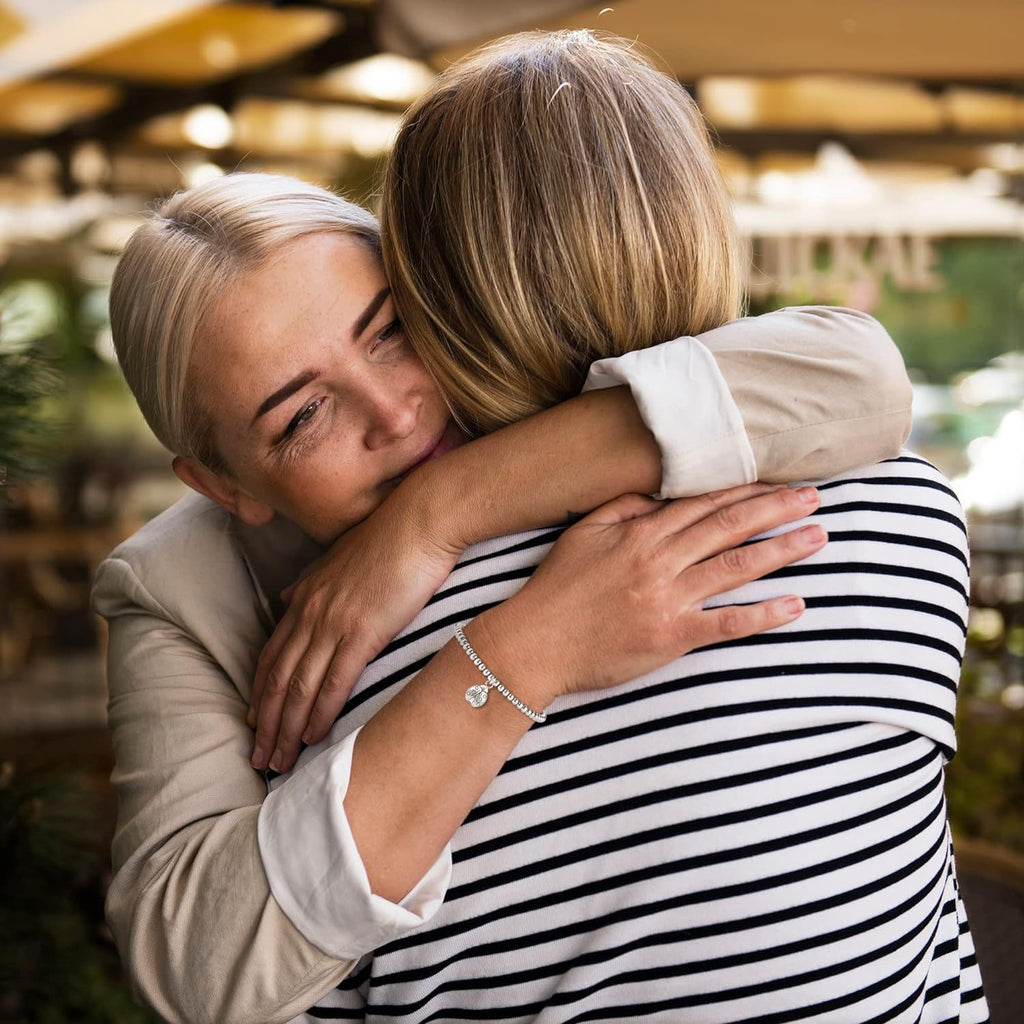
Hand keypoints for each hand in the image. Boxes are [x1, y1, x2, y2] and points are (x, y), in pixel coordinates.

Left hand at [248, 499, 460, 771]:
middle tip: (258, 758)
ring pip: (299, 687)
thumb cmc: (390, 538)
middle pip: (277, 678)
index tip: (254, 721)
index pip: (272, 654)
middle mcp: (310, 613)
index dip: (260, 691)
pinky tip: (314, 738)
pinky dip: (319, 714)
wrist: (420, 521)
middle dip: (265, 723)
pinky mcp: (361, 632)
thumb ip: (312, 583)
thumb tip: (288, 597)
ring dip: (287, 729)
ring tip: (280, 763)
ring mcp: (333, 623)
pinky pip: (333, 682)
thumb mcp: (340, 557)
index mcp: (305, 597)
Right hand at [469, 483, 825, 707]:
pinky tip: (795, 604)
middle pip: (728, 527)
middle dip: (775, 509)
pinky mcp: (672, 636)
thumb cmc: (556, 588)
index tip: (776, 480)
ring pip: (736, 567)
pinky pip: (727, 623)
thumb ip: (622, 508)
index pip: (703, 504)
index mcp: (641, 533)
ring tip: (818, 537)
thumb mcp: (582, 533)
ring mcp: (669, 599)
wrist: (535, 642)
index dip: (744, 491)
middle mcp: (661, 561)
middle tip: (815, 498)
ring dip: (781, 550)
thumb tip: (657, 494)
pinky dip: (763, 614)